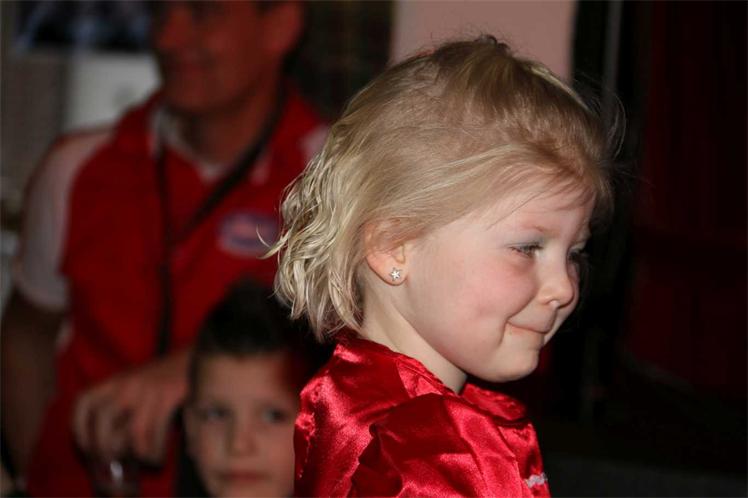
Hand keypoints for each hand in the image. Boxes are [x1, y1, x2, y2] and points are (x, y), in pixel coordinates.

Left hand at [72, 348, 189, 463]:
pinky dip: (156, 449)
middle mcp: (128, 383)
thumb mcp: (135, 383)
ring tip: (143, 459)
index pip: (85, 401)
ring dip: (137, 451)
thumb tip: (112, 445)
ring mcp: (149, 389)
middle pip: (104, 417)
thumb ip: (121, 406)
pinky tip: (158, 455)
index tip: (85, 446)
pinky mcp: (170, 396)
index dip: (79, 427)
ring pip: (134, 429)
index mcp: (116, 380)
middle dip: (104, 444)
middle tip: (112, 458)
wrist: (194, 358)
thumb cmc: (163, 377)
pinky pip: (158, 430)